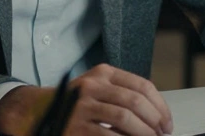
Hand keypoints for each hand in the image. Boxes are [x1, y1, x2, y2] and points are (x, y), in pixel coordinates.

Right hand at [0, 64, 173, 135]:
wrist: (38, 111)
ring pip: (125, 118)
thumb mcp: (97, 88)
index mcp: (103, 73)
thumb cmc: (74, 103)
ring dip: (144, 133)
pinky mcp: (76, 127)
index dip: (159, 106)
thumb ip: (122, 94)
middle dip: (155, 121)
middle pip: (135, 101)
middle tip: (161, 134)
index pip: (141, 86)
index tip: (166, 121)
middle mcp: (92, 86)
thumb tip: (155, 116)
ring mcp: (83, 106)